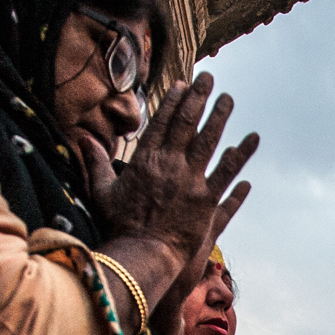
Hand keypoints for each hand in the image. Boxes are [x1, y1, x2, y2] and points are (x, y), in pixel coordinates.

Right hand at [80, 73, 257, 325]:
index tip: (183, 85)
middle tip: (208, 79)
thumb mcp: (101, 191)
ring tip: (228, 99)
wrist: (142, 255)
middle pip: (187, 123)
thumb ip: (95, 161)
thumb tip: (82, 137)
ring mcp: (190, 180)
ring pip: (209, 141)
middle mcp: (169, 164)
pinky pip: (227, 171)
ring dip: (220, 117)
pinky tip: (252, 139)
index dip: (174, 100)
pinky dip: (240, 154)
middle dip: (198, 98)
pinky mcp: (206, 199)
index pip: (162, 121)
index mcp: (145, 160)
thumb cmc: (120, 226)